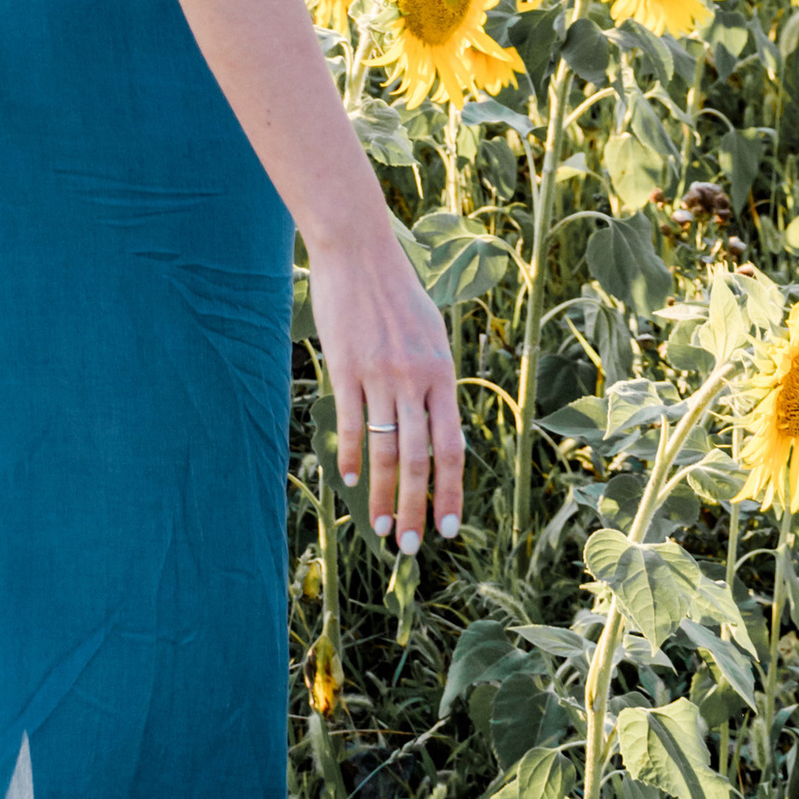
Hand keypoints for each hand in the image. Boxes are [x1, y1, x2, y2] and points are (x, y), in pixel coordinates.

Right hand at [308, 224, 464, 553]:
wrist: (359, 252)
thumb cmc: (396, 294)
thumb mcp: (431, 335)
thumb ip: (435, 381)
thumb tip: (438, 425)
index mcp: (442, 374)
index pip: (452, 447)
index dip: (450, 491)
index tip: (446, 528)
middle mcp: (416, 380)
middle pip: (419, 459)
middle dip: (415, 508)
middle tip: (409, 547)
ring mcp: (380, 375)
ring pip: (386, 451)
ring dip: (382, 495)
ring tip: (379, 528)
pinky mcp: (346, 368)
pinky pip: (352, 423)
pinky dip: (352, 458)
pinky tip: (350, 482)